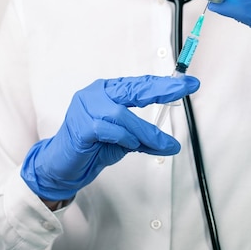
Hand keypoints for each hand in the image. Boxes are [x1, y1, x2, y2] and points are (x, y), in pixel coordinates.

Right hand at [21, 75, 199, 200]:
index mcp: (108, 92)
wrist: (63, 165)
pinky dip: (124, 137)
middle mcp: (96, 94)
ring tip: (159, 142)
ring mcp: (86, 108)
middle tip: (182, 89)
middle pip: (133, 88)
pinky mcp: (81, 126)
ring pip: (122, 114)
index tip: (188, 83)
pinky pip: (108, 129)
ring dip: (145, 130)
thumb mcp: (125, 142)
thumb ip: (146, 139)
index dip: (163, 84)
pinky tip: (130, 144)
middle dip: (160, 89)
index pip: (139, 84)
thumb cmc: (91, 147)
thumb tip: (171, 144)